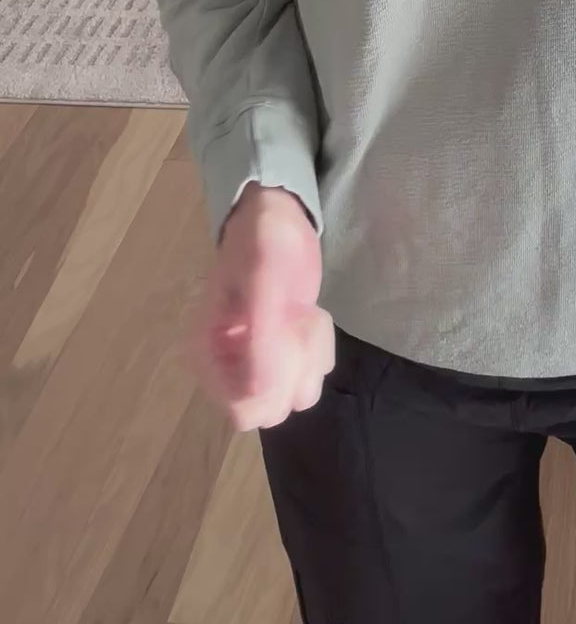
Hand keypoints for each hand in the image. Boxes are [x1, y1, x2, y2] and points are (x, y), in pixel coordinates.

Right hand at [186, 182, 335, 430]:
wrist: (276, 215)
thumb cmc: (263, 239)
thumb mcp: (263, 280)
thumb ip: (260, 337)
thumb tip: (258, 393)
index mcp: (208, 354)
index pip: (243, 409)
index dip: (276, 384)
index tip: (285, 338)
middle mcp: (228, 368)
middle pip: (273, 408)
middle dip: (297, 367)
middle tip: (298, 320)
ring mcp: (256, 364)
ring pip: (296, 395)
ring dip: (312, 356)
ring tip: (305, 315)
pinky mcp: (281, 355)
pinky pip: (309, 377)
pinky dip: (319, 351)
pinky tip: (309, 316)